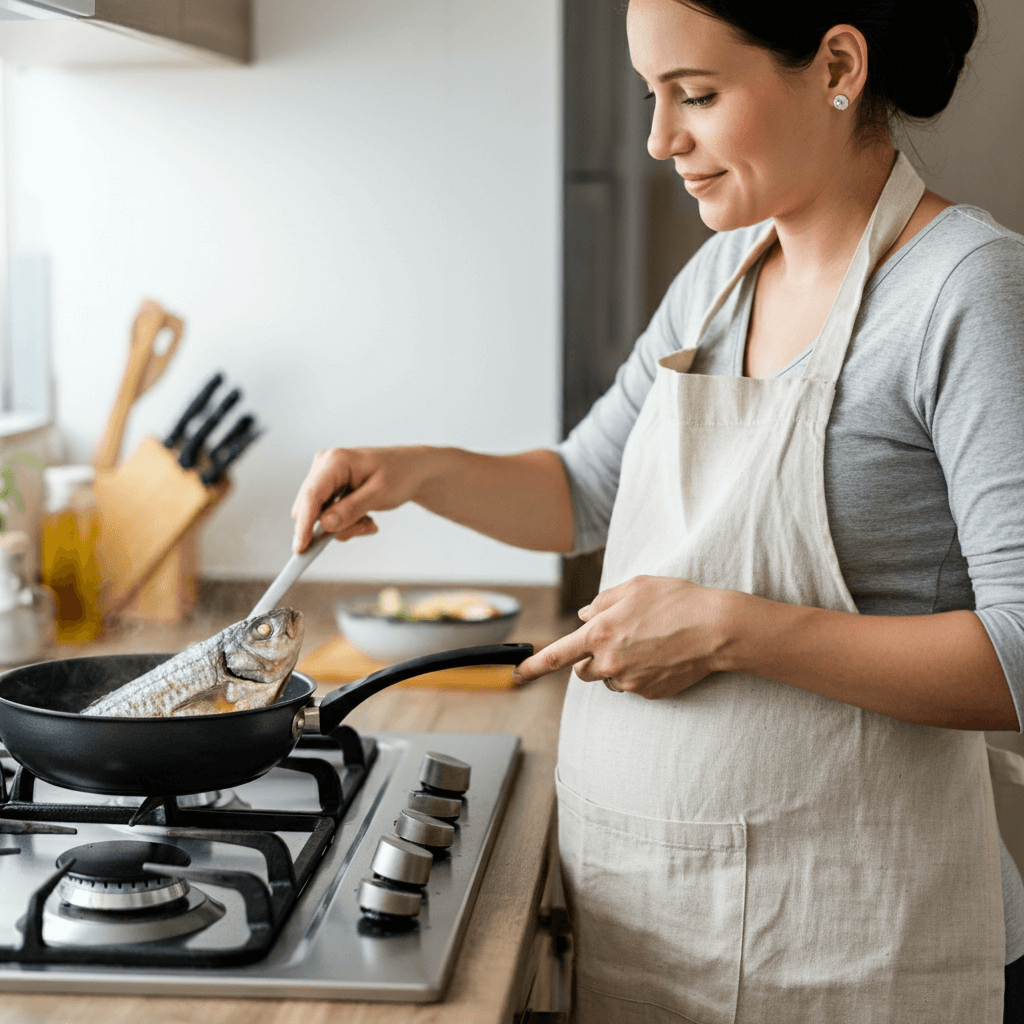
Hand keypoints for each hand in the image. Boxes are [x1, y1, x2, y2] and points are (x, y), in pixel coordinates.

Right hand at [290, 446, 431, 552]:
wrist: (412, 469)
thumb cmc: (400, 474)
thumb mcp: (380, 493)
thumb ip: (352, 509)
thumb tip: (325, 524)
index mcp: (335, 461)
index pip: (311, 496)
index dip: (304, 524)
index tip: (300, 549)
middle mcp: (323, 466)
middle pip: (309, 509)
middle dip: (335, 526)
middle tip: (366, 526)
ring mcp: (324, 477)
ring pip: (318, 516)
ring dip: (344, 525)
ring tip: (369, 521)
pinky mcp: (328, 488)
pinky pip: (326, 515)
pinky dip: (345, 522)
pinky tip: (366, 518)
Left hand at [512, 575, 729, 698]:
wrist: (715, 629)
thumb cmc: (675, 600)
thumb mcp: (634, 587)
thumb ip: (602, 602)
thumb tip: (585, 615)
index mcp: (599, 634)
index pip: (556, 655)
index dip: (532, 667)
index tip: (517, 675)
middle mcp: (609, 663)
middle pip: (581, 670)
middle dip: (590, 657)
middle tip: (616, 638)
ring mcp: (629, 681)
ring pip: (608, 678)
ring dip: (616, 665)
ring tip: (646, 643)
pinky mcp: (649, 693)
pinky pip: (633, 685)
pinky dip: (639, 673)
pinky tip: (660, 655)